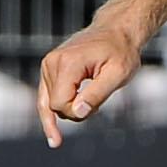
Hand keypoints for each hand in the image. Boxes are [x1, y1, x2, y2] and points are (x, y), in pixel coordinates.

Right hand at [38, 21, 142, 147]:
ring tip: (93, 99)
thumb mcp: (118, 74)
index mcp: (67, 63)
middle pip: (53, 106)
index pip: (59, 104)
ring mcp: (48, 64)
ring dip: (70, 108)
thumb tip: (77, 113)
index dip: (77, 113)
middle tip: (99, 102)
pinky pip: (46, 97)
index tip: (96, 108)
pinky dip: (52, 112)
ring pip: (49, 104)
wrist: (116, 31)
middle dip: (75, 112)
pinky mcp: (49, 68)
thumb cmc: (121, 52)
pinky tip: (54, 135)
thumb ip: (97, 94)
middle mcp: (51, 63)